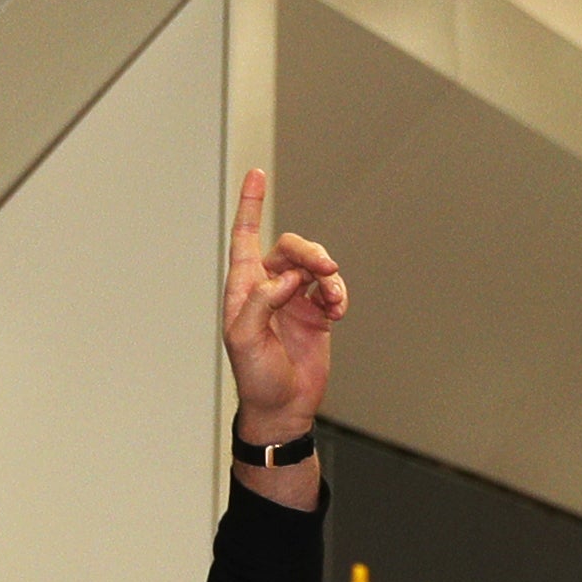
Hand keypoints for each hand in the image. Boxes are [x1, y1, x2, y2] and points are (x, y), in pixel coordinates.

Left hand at [222, 168, 345, 444]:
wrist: (283, 407)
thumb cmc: (256, 378)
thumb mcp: (246, 340)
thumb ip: (262, 302)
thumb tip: (287, 277)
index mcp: (244, 290)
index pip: (245, 239)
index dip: (250, 206)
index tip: (256, 175)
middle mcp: (268, 288)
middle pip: (290, 248)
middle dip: (309, 253)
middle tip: (325, 269)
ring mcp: (293, 299)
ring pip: (314, 265)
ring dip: (327, 275)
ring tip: (333, 297)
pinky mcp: (316, 312)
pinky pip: (330, 287)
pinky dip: (338, 293)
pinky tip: (338, 310)